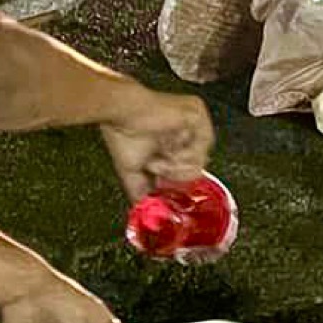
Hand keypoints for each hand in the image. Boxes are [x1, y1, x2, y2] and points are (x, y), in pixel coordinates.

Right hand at [97, 82, 217, 202]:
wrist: (120, 112)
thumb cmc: (123, 133)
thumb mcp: (135, 170)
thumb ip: (143, 191)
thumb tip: (145, 210)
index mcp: (178, 141)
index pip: (190, 169)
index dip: (174, 179)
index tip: (159, 180)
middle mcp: (190, 130)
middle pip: (196, 168)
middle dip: (172, 173)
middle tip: (155, 164)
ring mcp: (196, 122)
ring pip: (200, 160)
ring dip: (174, 164)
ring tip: (159, 154)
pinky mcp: (198, 115)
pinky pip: (203, 147)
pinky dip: (182, 154)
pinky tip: (167, 146)